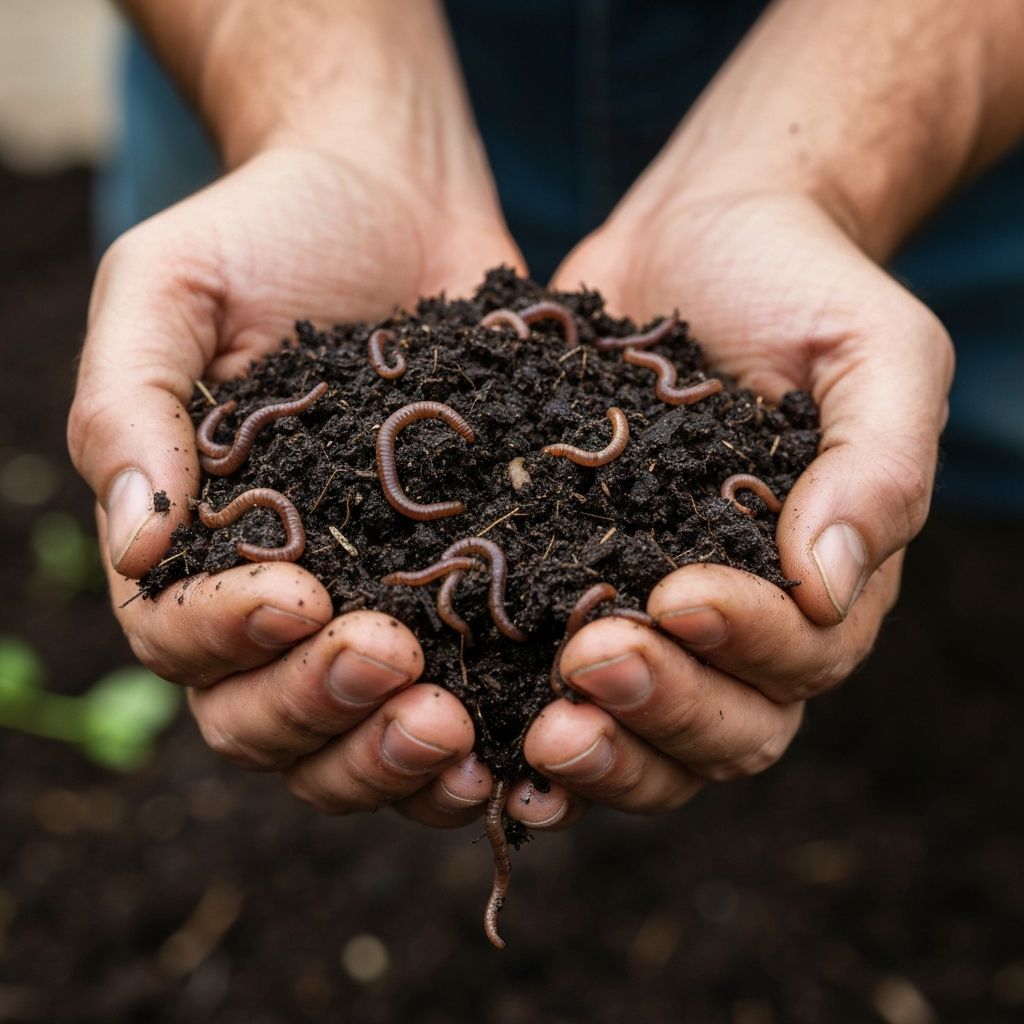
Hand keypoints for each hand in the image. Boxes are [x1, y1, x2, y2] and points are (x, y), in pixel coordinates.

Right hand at [68, 126, 558, 825]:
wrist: (398, 197)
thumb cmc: (270, 232)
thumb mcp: (170, 291)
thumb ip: (130, 410)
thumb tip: (135, 550)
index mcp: (200, 545)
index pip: (183, 640)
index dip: (231, 640)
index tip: (303, 596)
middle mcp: (284, 599)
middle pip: (268, 721)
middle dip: (326, 709)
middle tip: (398, 666)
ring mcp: (380, 605)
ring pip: (359, 739)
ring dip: (399, 760)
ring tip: (461, 737)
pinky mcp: (467, 594)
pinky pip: (468, 699)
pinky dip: (486, 748)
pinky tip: (525, 756)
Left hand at [521, 186, 952, 812]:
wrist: (696, 235)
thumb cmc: (796, 283)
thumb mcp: (872, 352)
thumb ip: (878, 466)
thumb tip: (826, 587)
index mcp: (822, 577)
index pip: (802, 655)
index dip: (744, 645)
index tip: (678, 595)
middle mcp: (740, 619)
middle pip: (725, 725)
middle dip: (660, 708)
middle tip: (587, 665)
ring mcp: (649, 612)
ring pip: (644, 732)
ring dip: (599, 747)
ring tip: (536, 734)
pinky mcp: (568, 584)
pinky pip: (552, 684)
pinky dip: (524, 727)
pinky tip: (483, 745)